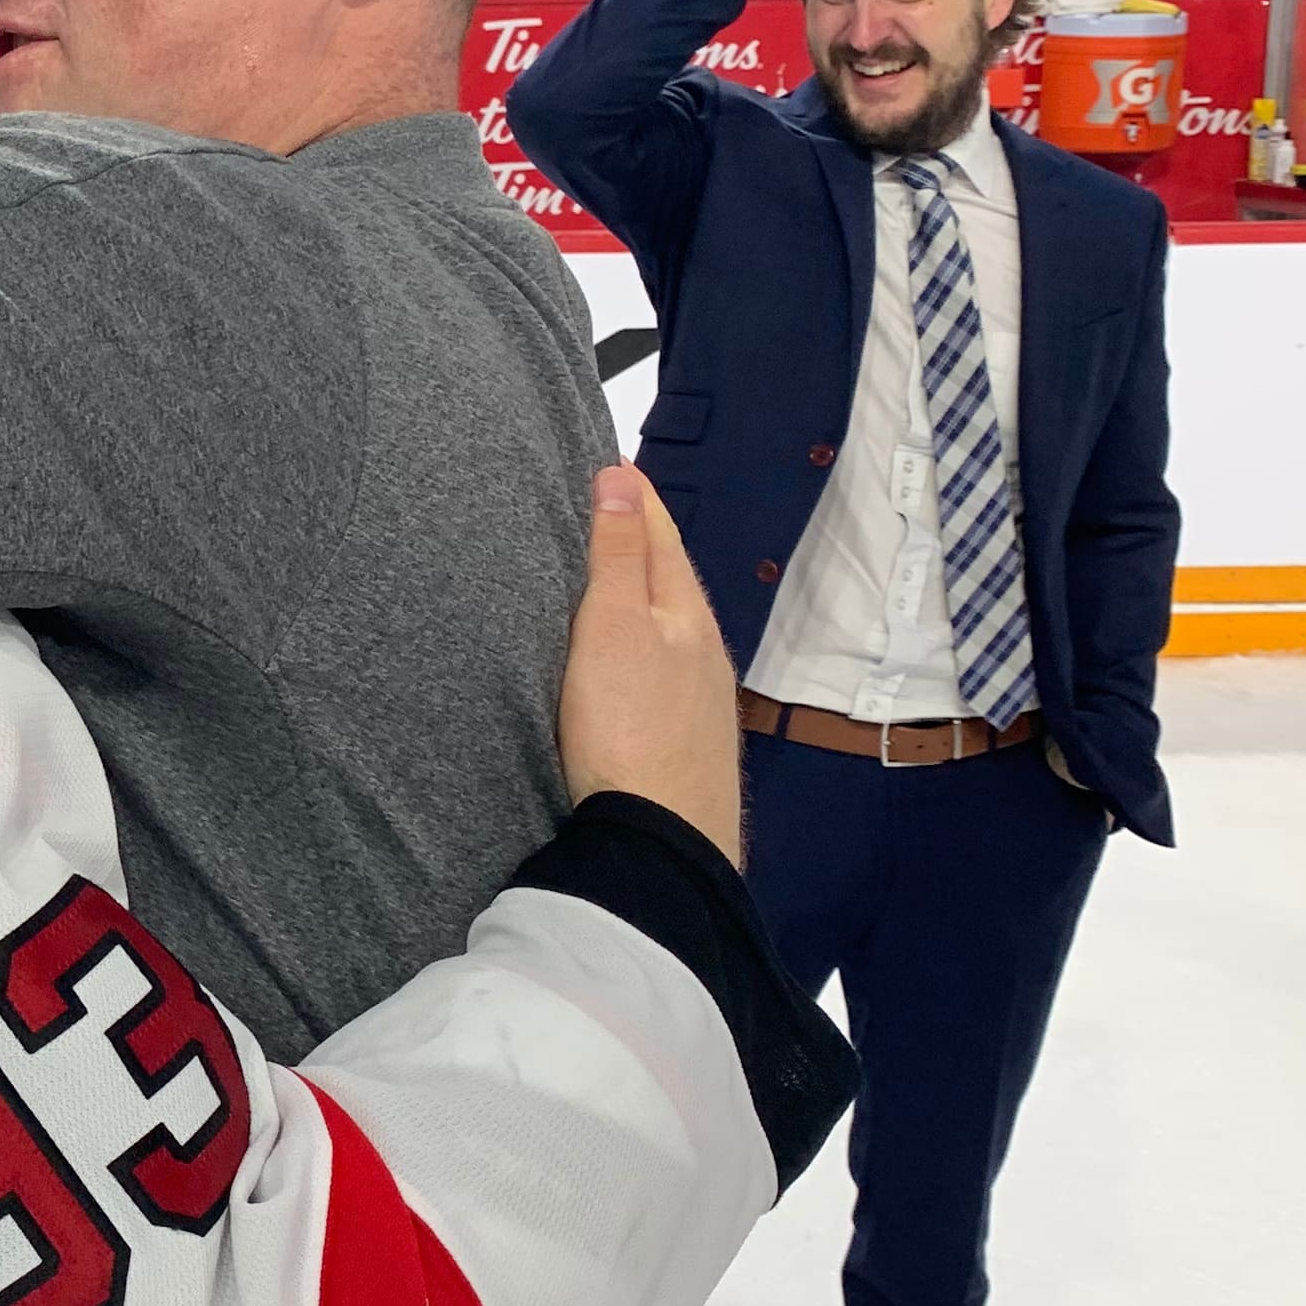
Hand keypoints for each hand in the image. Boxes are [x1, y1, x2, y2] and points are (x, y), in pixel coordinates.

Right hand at [558, 465, 740, 866]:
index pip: (660, 534)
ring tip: (608, 575)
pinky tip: (627, 662)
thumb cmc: (630, 731)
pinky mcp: (684, 743)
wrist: (663, 844)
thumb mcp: (613, 628)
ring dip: (642, 596)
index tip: (607, 461)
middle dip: (638, 541)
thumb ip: (618, 555)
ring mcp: (699, 700)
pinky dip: (642, 646)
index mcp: (686, 614)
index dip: (632, 496)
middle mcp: (702, 651)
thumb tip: (622, 477)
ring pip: (669, 628)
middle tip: (603, 505)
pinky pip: (663, 671)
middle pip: (668, 580)